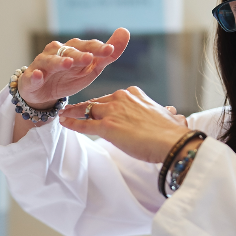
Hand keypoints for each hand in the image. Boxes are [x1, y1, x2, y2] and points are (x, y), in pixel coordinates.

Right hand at [19, 29, 130, 109]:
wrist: (43, 93)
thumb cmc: (69, 77)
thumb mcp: (91, 69)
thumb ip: (108, 54)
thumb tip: (125, 31)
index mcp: (74, 49)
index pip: (88, 46)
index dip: (99, 48)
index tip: (110, 50)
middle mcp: (57, 52)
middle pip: (70, 52)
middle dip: (80, 55)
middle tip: (90, 58)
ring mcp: (43, 63)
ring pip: (51, 61)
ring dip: (59, 62)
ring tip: (68, 64)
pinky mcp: (30, 77)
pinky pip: (32, 75)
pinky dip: (35, 75)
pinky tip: (39, 75)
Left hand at [59, 86, 188, 162]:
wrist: (172, 141)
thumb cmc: (171, 132)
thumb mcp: (167, 115)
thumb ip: (164, 112)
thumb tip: (172, 112)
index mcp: (134, 93)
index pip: (112, 98)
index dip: (104, 105)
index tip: (98, 109)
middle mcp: (121, 98)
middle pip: (97, 102)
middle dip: (84, 107)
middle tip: (72, 109)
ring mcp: (112, 111)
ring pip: (87, 110)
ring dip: (73, 112)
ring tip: (64, 114)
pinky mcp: (106, 127)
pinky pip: (83, 124)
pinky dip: (72, 123)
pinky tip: (63, 122)